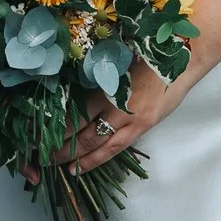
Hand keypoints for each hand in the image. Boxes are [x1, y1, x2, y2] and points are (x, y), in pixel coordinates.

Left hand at [47, 60, 188, 179]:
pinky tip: (79, 168)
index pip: (75, 112)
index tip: (39, 131)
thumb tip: (72, 88)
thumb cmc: (149, 53)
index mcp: (107, 86)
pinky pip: (114, 149)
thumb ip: (98, 77)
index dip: (57, 125)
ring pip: (95, 144)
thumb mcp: (118, 60)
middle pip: (81, 131)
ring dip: (73, 156)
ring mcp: (130, 120)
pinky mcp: (142, 128)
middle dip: (60, 144)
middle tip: (40, 153)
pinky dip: (95, 160)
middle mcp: (116, 106)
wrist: (182, 60)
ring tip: (54, 163)